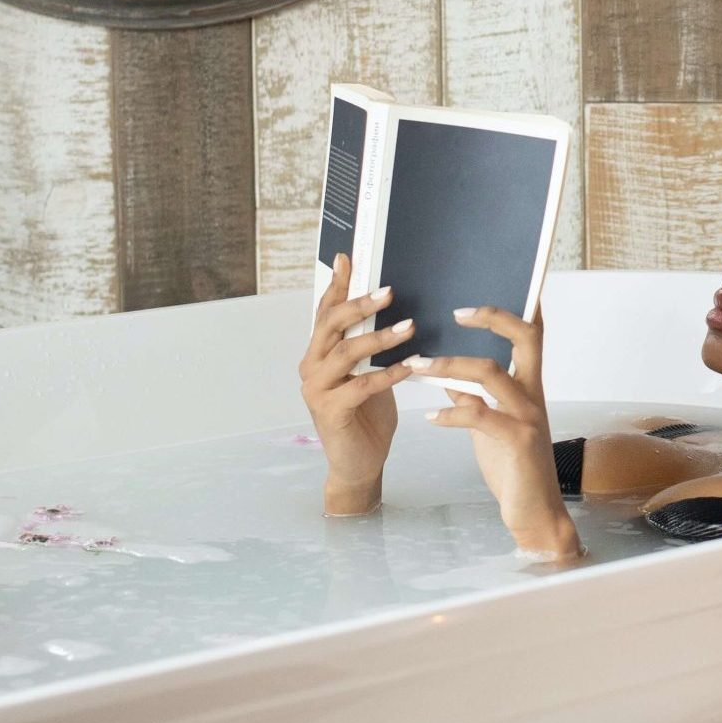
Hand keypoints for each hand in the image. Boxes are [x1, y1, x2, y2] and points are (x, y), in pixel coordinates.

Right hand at [299, 253, 417, 514]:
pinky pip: (361, 385)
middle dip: (359, 305)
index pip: (325, 312)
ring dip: (379, 338)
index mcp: (319, 353)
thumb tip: (393, 310)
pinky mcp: (331, 411)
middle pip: (331, 325)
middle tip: (388, 292)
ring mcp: (317, 389)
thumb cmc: (367, 417)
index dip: (337, 285)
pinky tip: (410, 366)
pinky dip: (387, 374)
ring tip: (409, 327)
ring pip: (346, 352)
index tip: (349, 258)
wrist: (358, 464)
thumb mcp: (369, 374)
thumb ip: (370, 346)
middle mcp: (311, 366)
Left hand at [409, 304, 582, 560]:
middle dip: (492, 318)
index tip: (480, 293)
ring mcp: (527, 417)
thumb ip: (473, 399)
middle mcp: (533, 396)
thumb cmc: (514, 469)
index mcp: (529, 388)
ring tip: (416, 365)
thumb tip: (448, 379)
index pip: (531, 336)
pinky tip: (430, 417)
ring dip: (449, 365)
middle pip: (524, 338)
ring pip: (491, 374)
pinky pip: (480, 416)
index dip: (512, 308)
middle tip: (455, 312)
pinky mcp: (517, 443)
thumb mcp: (490, 428)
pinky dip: (451, 413)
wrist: (536, 512)